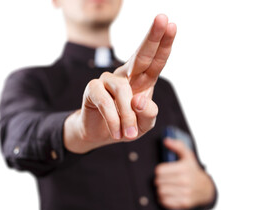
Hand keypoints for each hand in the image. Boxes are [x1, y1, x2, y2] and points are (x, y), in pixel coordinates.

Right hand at [64, 14, 176, 152]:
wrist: (101, 135)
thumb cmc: (126, 126)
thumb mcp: (144, 124)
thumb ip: (149, 114)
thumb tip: (140, 100)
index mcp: (142, 81)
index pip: (155, 61)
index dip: (163, 44)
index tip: (172, 25)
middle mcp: (126, 76)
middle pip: (141, 55)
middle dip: (153, 37)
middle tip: (162, 18)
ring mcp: (108, 80)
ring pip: (123, 90)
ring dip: (128, 116)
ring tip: (130, 134)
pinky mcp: (93, 88)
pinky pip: (106, 102)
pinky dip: (114, 120)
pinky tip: (117, 132)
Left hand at [154, 138, 214, 209]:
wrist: (205, 188)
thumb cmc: (192, 170)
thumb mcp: (187, 155)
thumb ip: (177, 145)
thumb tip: (166, 140)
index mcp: (184, 168)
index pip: (159, 171)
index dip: (158, 171)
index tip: (162, 171)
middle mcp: (185, 181)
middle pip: (158, 181)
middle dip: (158, 180)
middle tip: (163, 179)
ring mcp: (185, 193)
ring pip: (160, 192)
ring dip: (160, 189)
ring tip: (164, 186)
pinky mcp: (184, 203)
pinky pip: (165, 202)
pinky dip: (163, 199)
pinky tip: (167, 194)